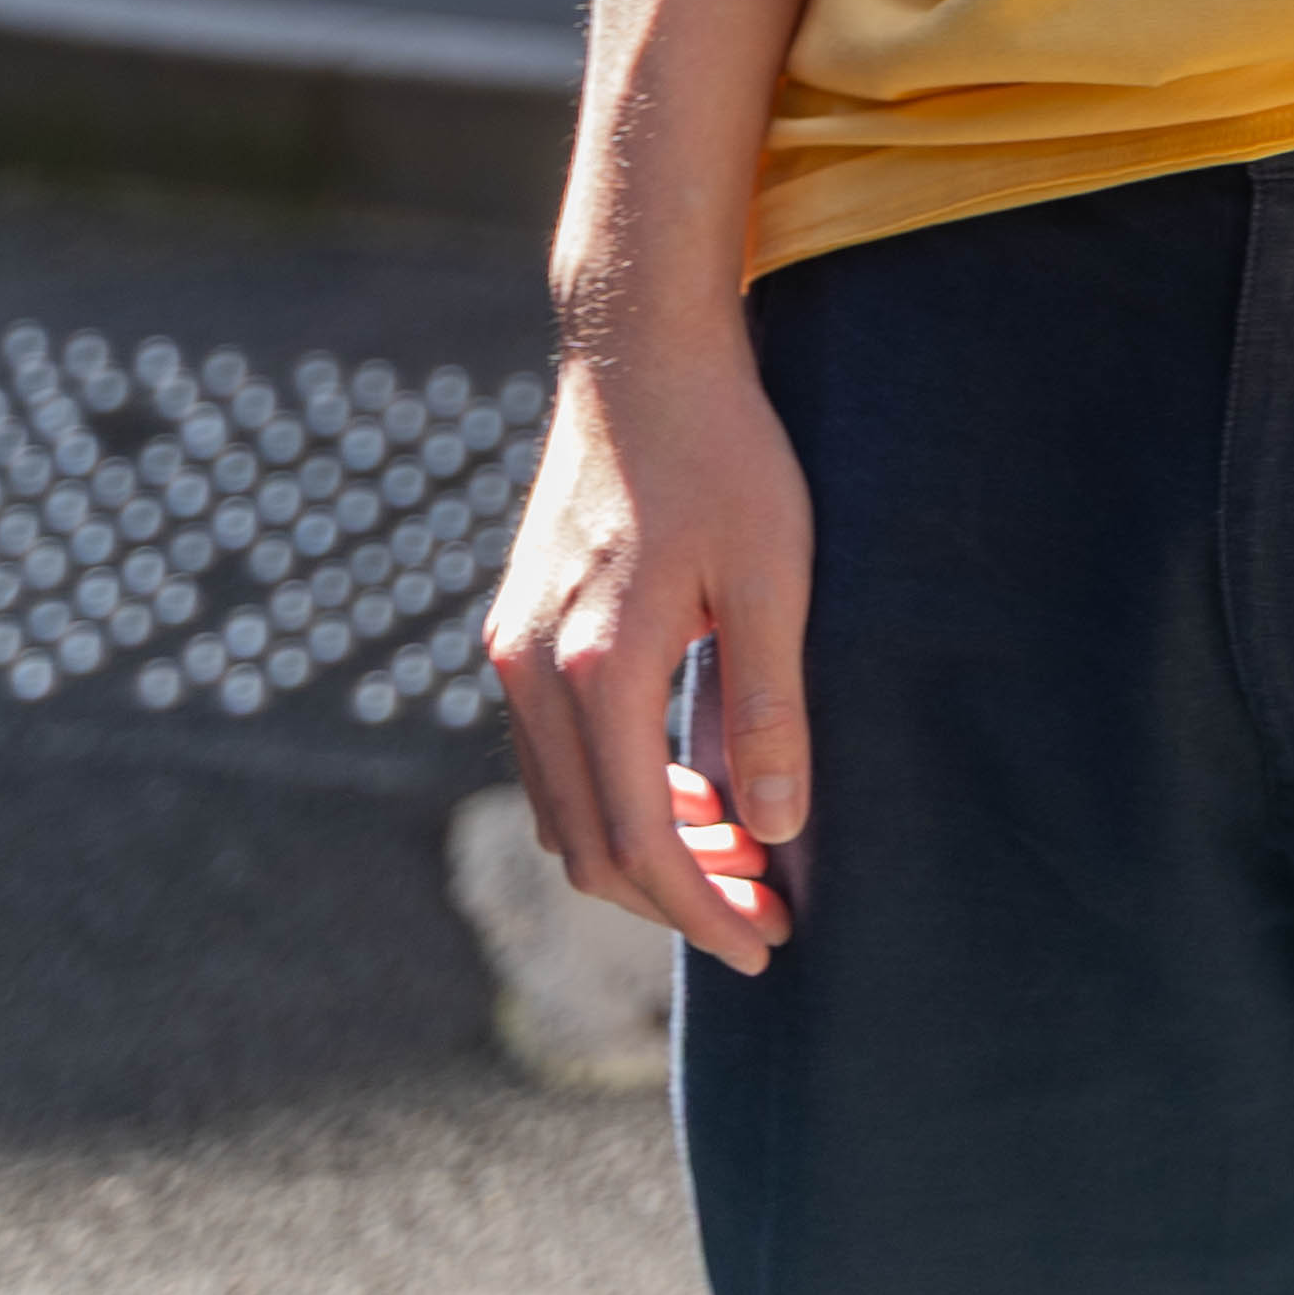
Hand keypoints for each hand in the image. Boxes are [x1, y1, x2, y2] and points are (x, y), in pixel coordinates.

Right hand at [485, 336, 812, 971]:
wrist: (640, 349)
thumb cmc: (722, 450)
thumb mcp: (773, 573)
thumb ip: (772, 705)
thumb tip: (781, 830)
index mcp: (595, 669)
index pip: (642, 845)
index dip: (704, 911)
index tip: (768, 945)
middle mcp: (532, 673)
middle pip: (591, 848)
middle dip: (679, 898)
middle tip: (766, 910)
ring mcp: (513, 652)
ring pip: (565, 810)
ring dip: (646, 850)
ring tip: (741, 853)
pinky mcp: (517, 631)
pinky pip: (555, 758)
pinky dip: (615, 796)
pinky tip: (688, 786)